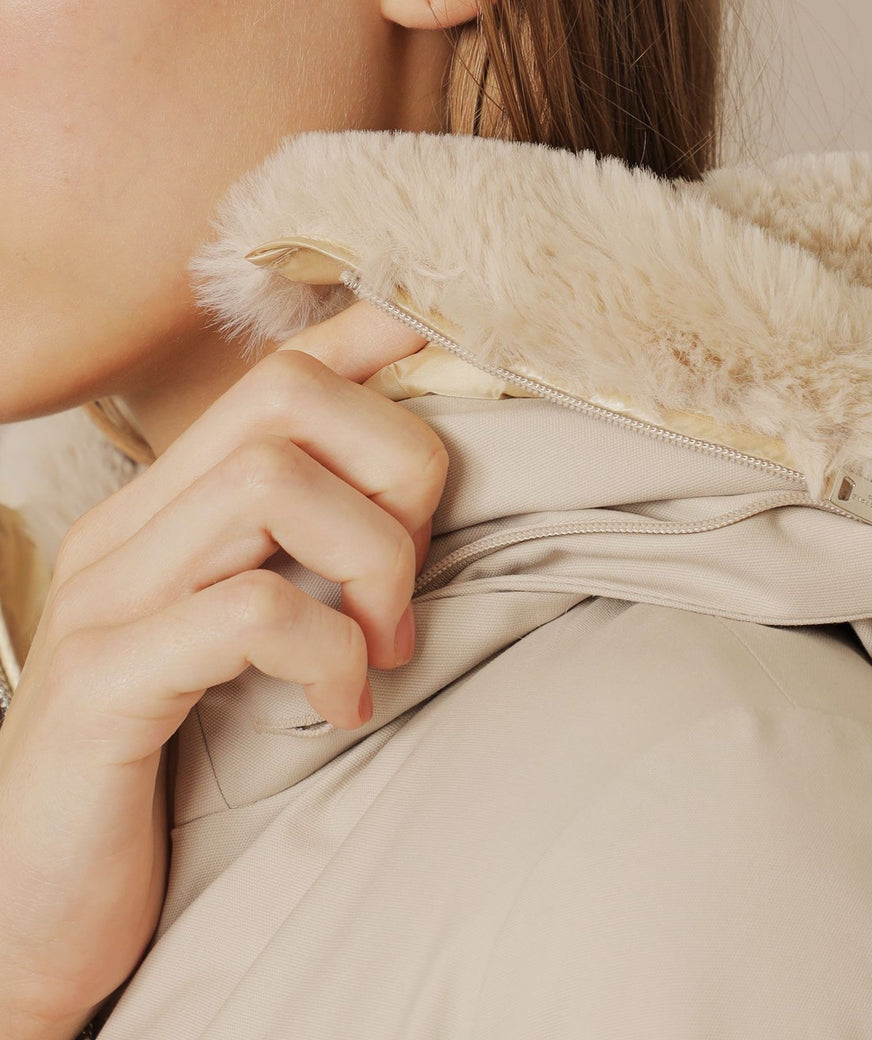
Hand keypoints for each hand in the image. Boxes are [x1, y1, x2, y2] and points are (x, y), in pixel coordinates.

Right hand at [0, 302, 446, 1038]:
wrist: (35, 918)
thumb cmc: (162, 773)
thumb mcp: (240, 648)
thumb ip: (300, 567)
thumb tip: (408, 514)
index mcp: (163, 511)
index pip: (271, 375)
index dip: (367, 339)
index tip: (443, 350)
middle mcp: (127, 531)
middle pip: (286, 399)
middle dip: (395, 466)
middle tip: (409, 576)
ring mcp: (107, 601)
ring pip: (272, 484)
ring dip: (372, 560)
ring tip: (384, 646)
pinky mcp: (105, 686)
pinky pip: (249, 611)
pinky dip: (327, 651)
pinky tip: (341, 707)